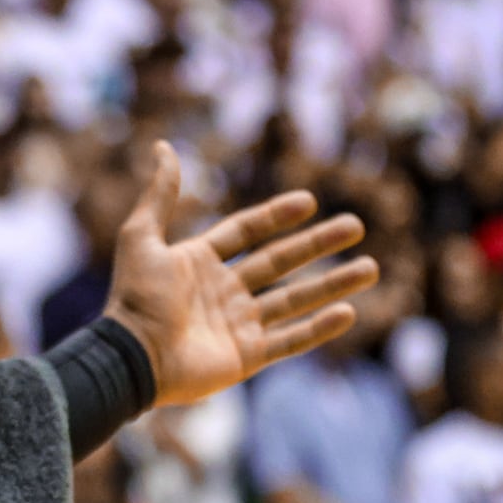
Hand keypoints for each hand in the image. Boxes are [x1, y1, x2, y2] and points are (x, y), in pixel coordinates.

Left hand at [105, 143, 376, 406]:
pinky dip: (319, 328)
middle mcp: (222, 292)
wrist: (132, 357)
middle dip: (318, 245)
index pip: (246, 232)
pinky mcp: (246, 357)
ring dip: (333, 284)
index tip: (310, 201)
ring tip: (370, 268)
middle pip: (279, 262)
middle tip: (355, 226)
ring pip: (295, 300)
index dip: (275, 216)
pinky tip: (349, 311)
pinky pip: (290, 340)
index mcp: (198, 263)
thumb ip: (159, 194)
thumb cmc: (135, 298)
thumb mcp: (141, 237)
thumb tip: (163, 145)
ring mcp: (237, 325)